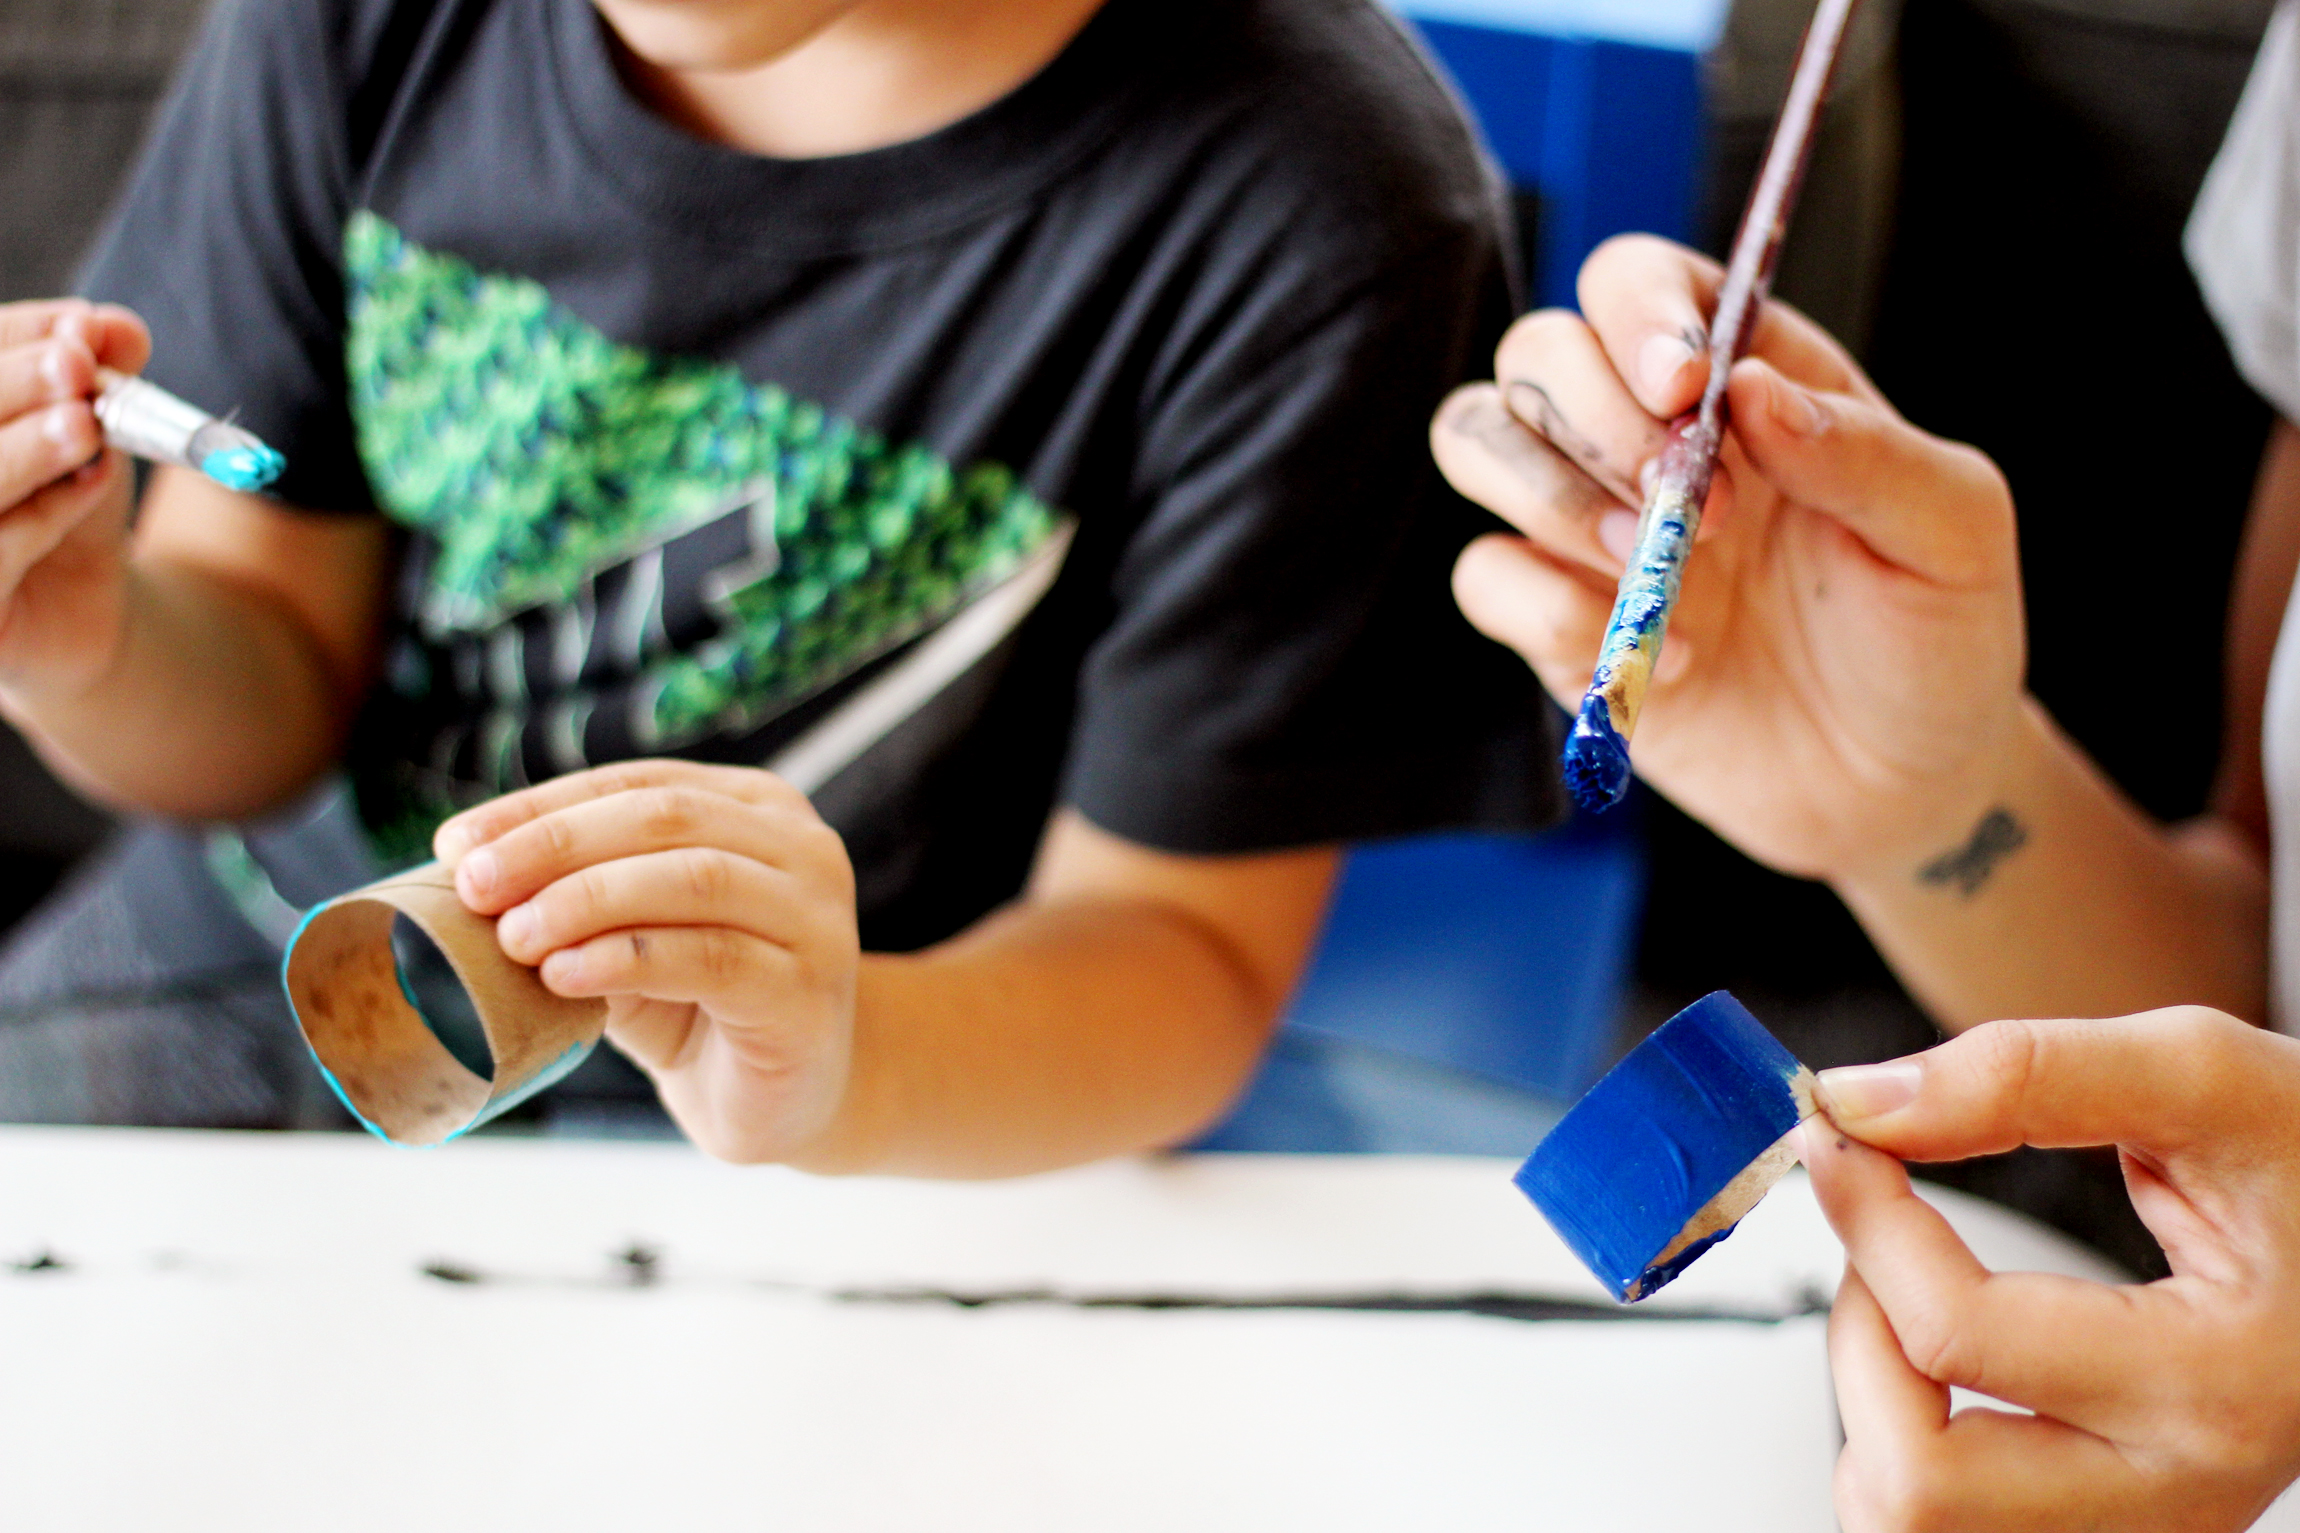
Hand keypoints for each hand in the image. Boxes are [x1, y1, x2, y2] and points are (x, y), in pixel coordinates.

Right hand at [0, 300, 148, 702]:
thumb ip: (100, 378)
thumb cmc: (63, 500)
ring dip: (24, 450)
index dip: (13, 338)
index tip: (81, 326)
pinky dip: (41, 516)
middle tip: (75, 366)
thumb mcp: (91, 430)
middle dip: (12, 385)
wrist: (82, 602)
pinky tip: (91, 486)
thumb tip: (114, 326)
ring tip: (84, 425)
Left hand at [434, 759, 860, 1162]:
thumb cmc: (699, 1010)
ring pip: (692, 879)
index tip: (455, 843)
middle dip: (555, 847)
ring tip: (515, 937)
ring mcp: (816, 918)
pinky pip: (710, 958)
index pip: (637, 785)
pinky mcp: (808, 992)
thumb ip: (580, 898)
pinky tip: (564, 974)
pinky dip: (625, 959)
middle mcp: (803, 848)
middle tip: (475, 887)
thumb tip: (464, 870)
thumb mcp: (631, 937)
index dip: (541, 807)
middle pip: (665, 818)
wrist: (784, 1103)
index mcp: (759, 808)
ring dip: (586, 901)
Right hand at [1429, 235, 2025, 883]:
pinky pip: (1485, 575)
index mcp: (1743, 379)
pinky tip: (1663, 660)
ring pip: (1472, 436)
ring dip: (1548, 496)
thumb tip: (1748, 390)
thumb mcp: (1954, 532)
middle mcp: (1646, 436)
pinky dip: (1555, 613)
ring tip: (1648, 569)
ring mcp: (1589, 526)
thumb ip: (1864, 452)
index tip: (1683, 384)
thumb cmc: (1936, 637)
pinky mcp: (1557, 622)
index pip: (1635, 281)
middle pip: (1535, 350)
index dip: (1636, 312)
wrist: (1901, 786)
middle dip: (1594, 420)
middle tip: (1689, 508)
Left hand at [1802, 1009, 2299, 1530]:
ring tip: (1918, 1295)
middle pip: (1918, 1486)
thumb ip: (2024, 1076)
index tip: (1842, 1137)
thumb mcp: (2202, 1074)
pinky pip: (1942, 1525)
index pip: (1956, 1335)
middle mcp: (2181, 1492)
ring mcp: (2150, 1528)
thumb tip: (1860, 1104)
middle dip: (1857, 1340)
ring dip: (1869, 1401)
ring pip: (1912, 1521)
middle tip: (1887, 1241)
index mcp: (2213, 1385)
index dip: (1866, 1219)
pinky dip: (1903, 1440)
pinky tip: (1946, 1355)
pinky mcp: (2117, 1527)